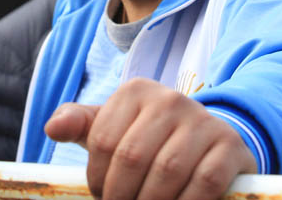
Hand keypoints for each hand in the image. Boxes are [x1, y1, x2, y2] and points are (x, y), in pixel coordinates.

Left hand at [44, 78, 256, 199]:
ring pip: (167, 171)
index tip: (102, 195)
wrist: (208, 140)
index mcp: (135, 92)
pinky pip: (204, 183)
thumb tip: (52, 127)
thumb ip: (80, 125)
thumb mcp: (113, 126)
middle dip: (121, 196)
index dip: (97, 179)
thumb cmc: (149, 137)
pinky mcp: (229, 145)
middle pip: (132, 157)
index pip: (103, 141)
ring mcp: (202, 120)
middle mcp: (170, 99)